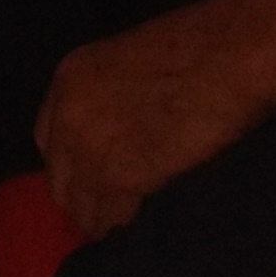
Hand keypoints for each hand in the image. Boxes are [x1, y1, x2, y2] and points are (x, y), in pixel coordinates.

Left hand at [36, 6, 275, 237]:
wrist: (228, 56)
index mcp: (69, 79)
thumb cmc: (197, 47)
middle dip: (84, 197)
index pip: (47, 139)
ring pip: (82, 209)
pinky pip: (112, 222)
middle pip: (60, 181)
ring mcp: (91, 149)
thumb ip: (112, 97)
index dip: (71, 163)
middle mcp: (69, 116)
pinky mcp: (121, 178)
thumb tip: (120, 130)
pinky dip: (127, 229)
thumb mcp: (131, 61)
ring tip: (132, 221)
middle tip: (114, 207)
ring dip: (106, 219)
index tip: (91, 177)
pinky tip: (147, 225)